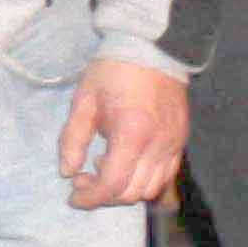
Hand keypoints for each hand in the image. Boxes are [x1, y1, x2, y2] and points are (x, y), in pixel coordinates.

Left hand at [57, 58, 190, 207]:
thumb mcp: (83, 102)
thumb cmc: (112, 72)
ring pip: (151, 189)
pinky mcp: (181, 142)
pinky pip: (165, 175)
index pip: (113, 184)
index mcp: (132, 133)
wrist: (151, 49)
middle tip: (82, 179)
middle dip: (104, 195)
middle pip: (132, 192)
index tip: (73, 195)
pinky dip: (143, 180)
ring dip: (123, 189)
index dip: (90, 198)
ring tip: (103, 167)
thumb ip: (73, 139)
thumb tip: (66, 171)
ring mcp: (174, 145)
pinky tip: (124, 162)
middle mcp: (159, 145)